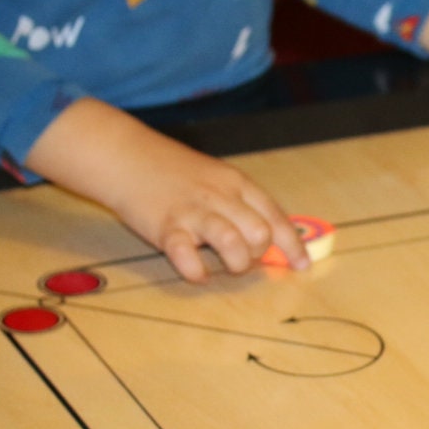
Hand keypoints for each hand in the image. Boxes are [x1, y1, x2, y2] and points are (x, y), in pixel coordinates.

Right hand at [25, 98, 307, 282]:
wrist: (126, 156)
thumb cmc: (174, 171)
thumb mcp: (216, 178)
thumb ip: (240, 204)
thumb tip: (265, 237)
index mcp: (237, 184)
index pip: (275, 217)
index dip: (292, 245)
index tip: (302, 266)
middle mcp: (220, 197)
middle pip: (259, 233)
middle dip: (259, 255)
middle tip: (243, 257)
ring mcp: (193, 212)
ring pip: (233, 243)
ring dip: (236, 263)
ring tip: (224, 265)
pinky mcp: (165, 226)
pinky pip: (186, 256)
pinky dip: (196, 271)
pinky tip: (196, 272)